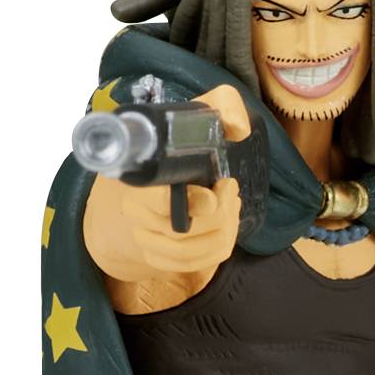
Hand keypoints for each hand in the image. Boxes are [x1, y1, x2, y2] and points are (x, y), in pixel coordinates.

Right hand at [83, 84, 250, 286]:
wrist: (148, 176)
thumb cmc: (175, 146)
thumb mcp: (194, 117)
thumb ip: (220, 107)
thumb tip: (237, 128)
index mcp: (138, 180)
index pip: (159, 203)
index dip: (193, 203)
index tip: (215, 192)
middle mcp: (136, 214)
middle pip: (181, 233)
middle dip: (219, 215)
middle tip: (230, 190)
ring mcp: (145, 240)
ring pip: (188, 253)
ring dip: (222, 234)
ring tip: (231, 208)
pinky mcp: (158, 258)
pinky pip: (191, 266)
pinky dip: (216, 250)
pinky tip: (227, 228)